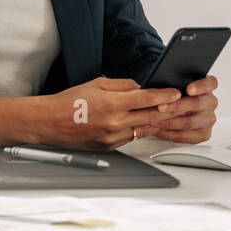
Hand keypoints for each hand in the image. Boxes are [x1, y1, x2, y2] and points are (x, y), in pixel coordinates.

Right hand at [35, 77, 182, 150]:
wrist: (49, 122)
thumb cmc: (70, 101)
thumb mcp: (97, 83)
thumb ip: (123, 85)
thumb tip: (141, 87)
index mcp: (113, 104)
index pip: (148, 99)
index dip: (166, 96)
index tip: (176, 93)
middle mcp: (115, 122)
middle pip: (151, 117)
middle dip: (168, 110)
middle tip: (181, 105)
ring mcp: (113, 137)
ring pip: (144, 129)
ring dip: (157, 122)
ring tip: (168, 115)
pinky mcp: (110, 147)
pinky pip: (131, 138)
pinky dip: (139, 130)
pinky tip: (144, 124)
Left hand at [135, 75, 218, 143]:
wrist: (176, 113)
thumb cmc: (175, 96)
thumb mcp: (175, 85)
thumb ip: (172, 84)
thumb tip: (161, 88)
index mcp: (207, 87)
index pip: (210, 83)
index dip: (201, 86)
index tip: (189, 89)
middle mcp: (210, 102)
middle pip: (198, 104)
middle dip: (177, 106)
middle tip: (160, 107)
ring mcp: (209, 119)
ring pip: (190, 122)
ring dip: (169, 122)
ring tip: (154, 120)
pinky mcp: (203, 133)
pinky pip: (186, 136)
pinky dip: (169, 134)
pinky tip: (158, 130)